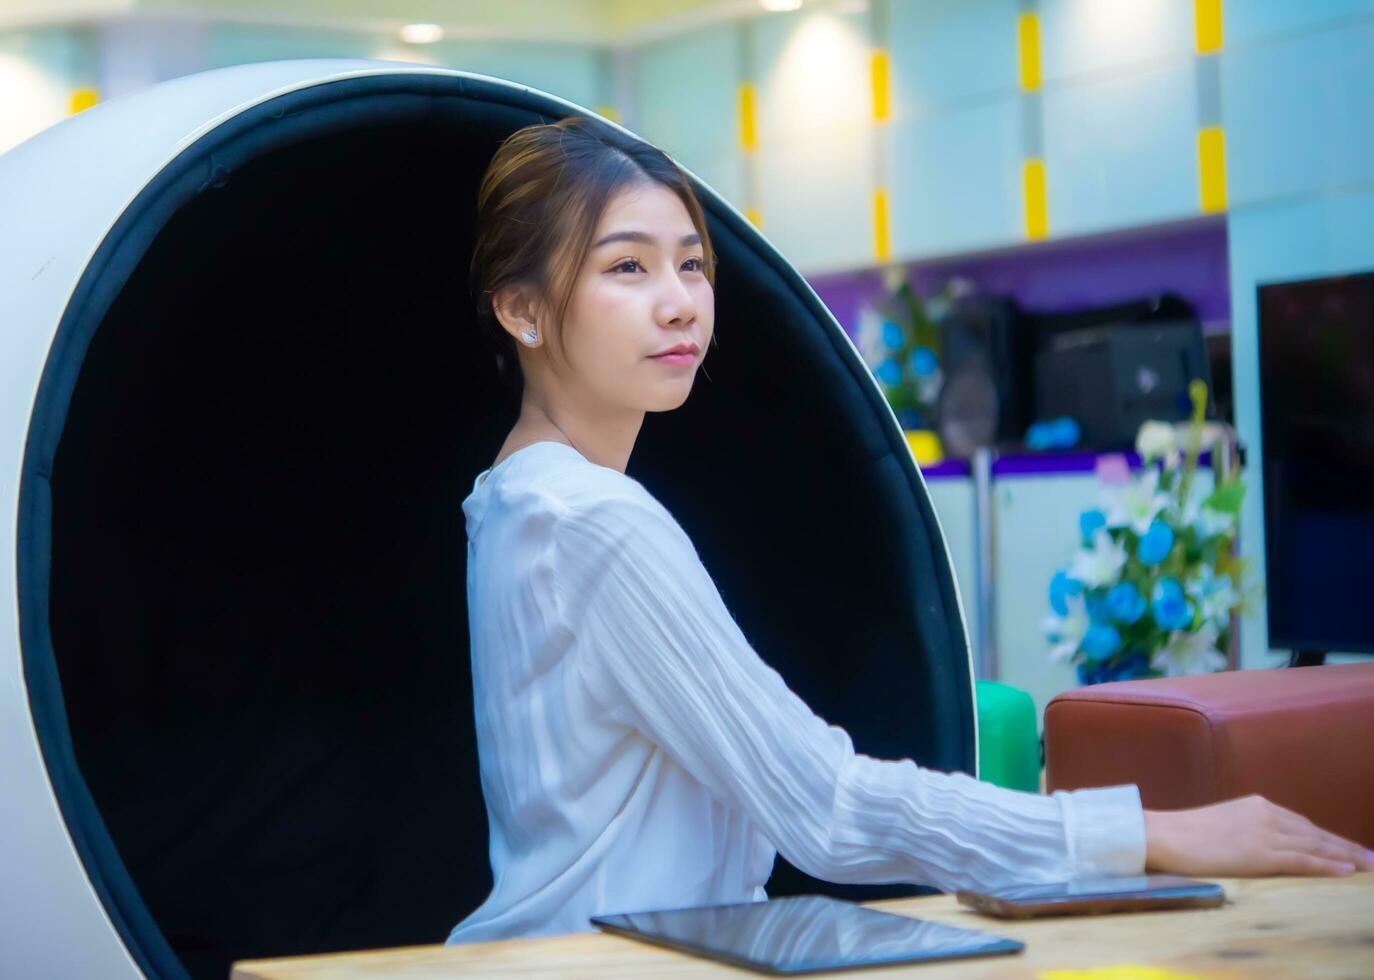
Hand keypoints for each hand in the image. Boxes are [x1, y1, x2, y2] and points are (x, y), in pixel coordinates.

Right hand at [1143, 794, 1373, 876]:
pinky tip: (1348, 870)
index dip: (1328, 837)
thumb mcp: (1222, 823)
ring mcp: (1266, 832)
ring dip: (1346, 856)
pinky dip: (1329, 865)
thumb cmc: (1184, 833)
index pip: (1302, 823)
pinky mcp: (1262, 853)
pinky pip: (1304, 860)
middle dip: (1345, 846)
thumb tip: (1257, 844)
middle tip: (1370, 857)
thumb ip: (1246, 829)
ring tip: (1368, 864)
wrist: (1164, 834)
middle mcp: (1267, 814)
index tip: (1347, 846)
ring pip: (1316, 846)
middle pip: (1315, 833)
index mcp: (1256, 805)